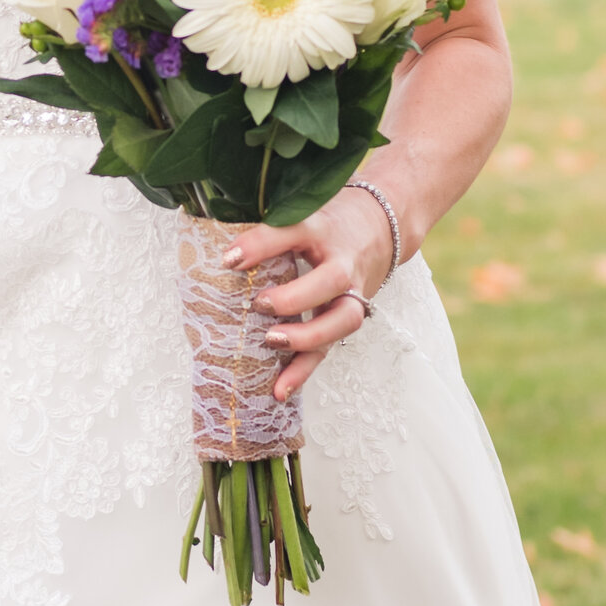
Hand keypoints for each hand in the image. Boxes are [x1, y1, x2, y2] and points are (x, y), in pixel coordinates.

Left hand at [220, 196, 392, 402]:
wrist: (382, 228)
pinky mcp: (346, 319)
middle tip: (260, 304)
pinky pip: (329, 347)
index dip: (261, 244)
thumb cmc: (329, 226)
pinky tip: (281, 389)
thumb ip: (266, 232)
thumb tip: (223, 256)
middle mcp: (343, 262)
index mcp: (323, 229)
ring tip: (272, 342)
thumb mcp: (300, 216)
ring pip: (341, 320)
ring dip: (307, 338)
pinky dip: (304, 370)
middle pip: (330, 280)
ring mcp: (351, 293)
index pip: (294, 231)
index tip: (228, 259)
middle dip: (296, 297)